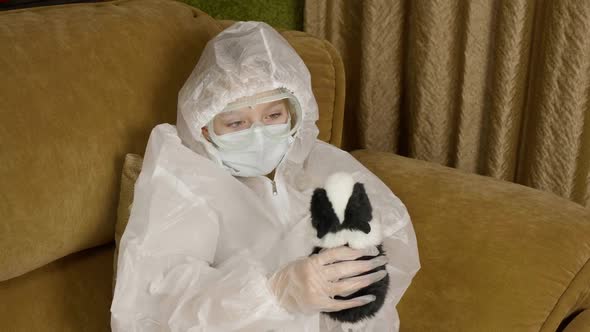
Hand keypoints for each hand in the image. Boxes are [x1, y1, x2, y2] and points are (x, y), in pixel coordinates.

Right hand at [268, 246, 387, 313]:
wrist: (277, 294)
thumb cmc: (293, 274)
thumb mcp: (306, 261)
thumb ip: (324, 258)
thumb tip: (348, 252)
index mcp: (313, 262)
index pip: (339, 254)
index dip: (357, 251)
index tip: (371, 250)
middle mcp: (317, 275)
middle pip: (347, 269)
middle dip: (367, 264)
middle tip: (382, 260)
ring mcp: (319, 291)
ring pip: (348, 285)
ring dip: (367, 279)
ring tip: (380, 274)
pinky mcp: (321, 305)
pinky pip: (342, 303)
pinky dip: (357, 300)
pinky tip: (370, 297)